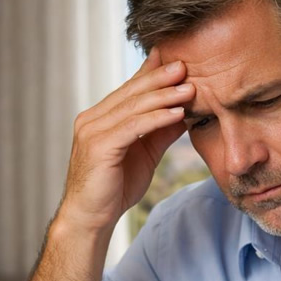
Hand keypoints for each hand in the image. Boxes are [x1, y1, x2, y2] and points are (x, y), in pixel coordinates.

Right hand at [59, 48, 194, 231]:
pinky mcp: (99, 147)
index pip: (128, 90)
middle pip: (131, 92)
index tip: (177, 61)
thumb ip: (160, 132)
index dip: (152, 74)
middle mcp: (92, 120)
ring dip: (164, 96)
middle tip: (185, 65)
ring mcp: (92, 131)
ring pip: (133, 107)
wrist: (91, 219)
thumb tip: (184, 113)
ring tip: (189, 88)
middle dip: (160, 78)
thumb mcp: (145, 154)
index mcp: (99, 118)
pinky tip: (177, 113)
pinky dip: (156, 118)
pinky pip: (133, 127)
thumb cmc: (114, 189)